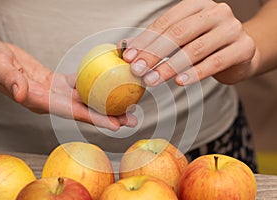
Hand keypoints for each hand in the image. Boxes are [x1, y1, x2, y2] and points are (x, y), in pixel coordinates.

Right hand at [0, 38, 135, 130]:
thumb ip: (9, 79)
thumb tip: (20, 93)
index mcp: (39, 100)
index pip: (71, 112)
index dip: (94, 118)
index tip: (116, 125)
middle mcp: (51, 100)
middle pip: (85, 110)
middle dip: (109, 117)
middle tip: (132, 120)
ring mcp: (55, 91)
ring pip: (86, 98)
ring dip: (106, 102)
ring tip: (127, 104)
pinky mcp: (56, 82)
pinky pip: (80, 83)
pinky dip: (95, 83)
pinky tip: (108, 81)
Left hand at [122, 0, 256, 85]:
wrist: (240, 53)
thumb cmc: (204, 45)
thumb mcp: (181, 39)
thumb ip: (158, 41)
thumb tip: (125, 49)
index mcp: (197, 4)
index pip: (166, 22)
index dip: (145, 40)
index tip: (129, 57)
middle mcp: (216, 12)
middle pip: (178, 34)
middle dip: (154, 54)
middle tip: (137, 71)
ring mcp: (232, 28)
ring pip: (194, 49)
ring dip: (169, 67)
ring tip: (152, 80)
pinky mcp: (243, 48)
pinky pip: (214, 62)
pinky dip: (194, 73)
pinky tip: (179, 82)